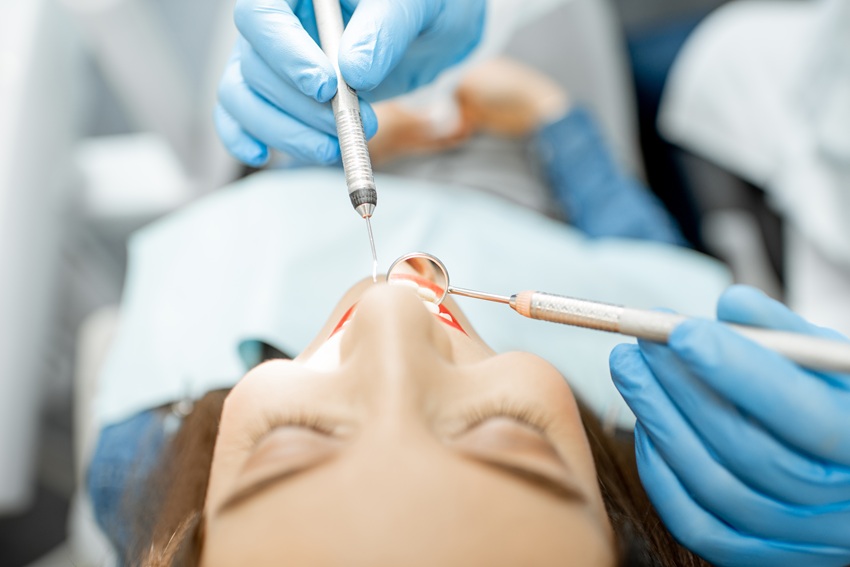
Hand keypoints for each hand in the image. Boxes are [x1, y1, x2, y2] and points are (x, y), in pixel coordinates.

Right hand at [215, 0, 485, 166]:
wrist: (431, 30)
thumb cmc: (424, 5)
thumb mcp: (416, 6)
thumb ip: (385, 30)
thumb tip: (354, 73)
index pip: (262, 15)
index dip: (286, 55)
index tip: (326, 88)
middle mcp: (277, 17)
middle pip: (254, 64)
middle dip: (301, 107)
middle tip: (353, 125)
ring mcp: (272, 55)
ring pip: (243, 95)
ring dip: (285, 132)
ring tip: (336, 147)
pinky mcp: (278, 90)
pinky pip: (240, 114)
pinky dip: (246, 138)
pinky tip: (265, 155)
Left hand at [610, 285, 849, 566]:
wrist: (843, 464)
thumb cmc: (833, 401)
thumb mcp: (828, 363)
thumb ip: (785, 334)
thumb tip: (733, 304)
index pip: (809, 418)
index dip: (741, 374)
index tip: (682, 332)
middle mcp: (843, 509)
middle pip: (750, 452)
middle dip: (683, 390)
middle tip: (640, 344)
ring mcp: (801, 540)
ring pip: (715, 486)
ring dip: (660, 420)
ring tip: (632, 369)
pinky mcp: (759, 555)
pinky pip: (696, 522)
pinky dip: (661, 471)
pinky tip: (647, 423)